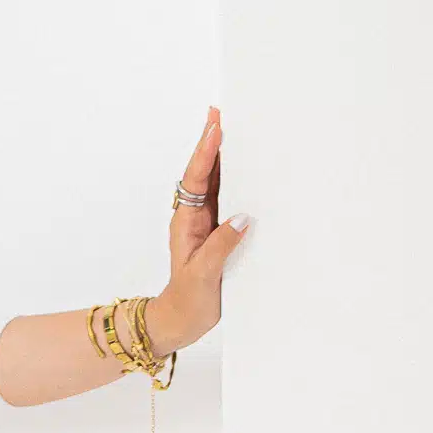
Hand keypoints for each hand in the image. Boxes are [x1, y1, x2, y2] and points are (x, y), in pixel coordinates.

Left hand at [148, 106, 249, 352]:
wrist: (182, 322)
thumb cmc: (188, 300)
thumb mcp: (203, 274)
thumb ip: (221, 246)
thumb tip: (242, 217)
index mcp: (187, 221)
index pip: (196, 179)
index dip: (206, 152)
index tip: (215, 126)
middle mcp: (196, 217)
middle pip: (205, 172)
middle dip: (213, 142)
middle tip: (221, 111)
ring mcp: (208, 223)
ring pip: (219, 182)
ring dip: (226, 157)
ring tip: (234, 127)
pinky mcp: (221, 233)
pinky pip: (231, 200)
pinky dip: (239, 181)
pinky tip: (250, 167)